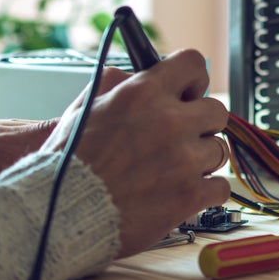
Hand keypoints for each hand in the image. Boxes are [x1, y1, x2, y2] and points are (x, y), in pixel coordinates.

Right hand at [41, 49, 229, 257]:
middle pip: (217, 110)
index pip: (193, 64)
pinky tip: (184, 193)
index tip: (188, 92)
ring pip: (219, 150)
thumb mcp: (85, 107)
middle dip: (202, 123)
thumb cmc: (65, 164)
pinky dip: (205, 192)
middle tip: (183, 137)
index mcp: (143, 93)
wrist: (58, 214)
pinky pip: (220, 187)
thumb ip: (117, 85)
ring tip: (175, 170)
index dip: (192, 80)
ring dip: (201, 159)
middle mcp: (169, 121)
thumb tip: (138, 73)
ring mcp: (183, 159)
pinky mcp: (189, 196)